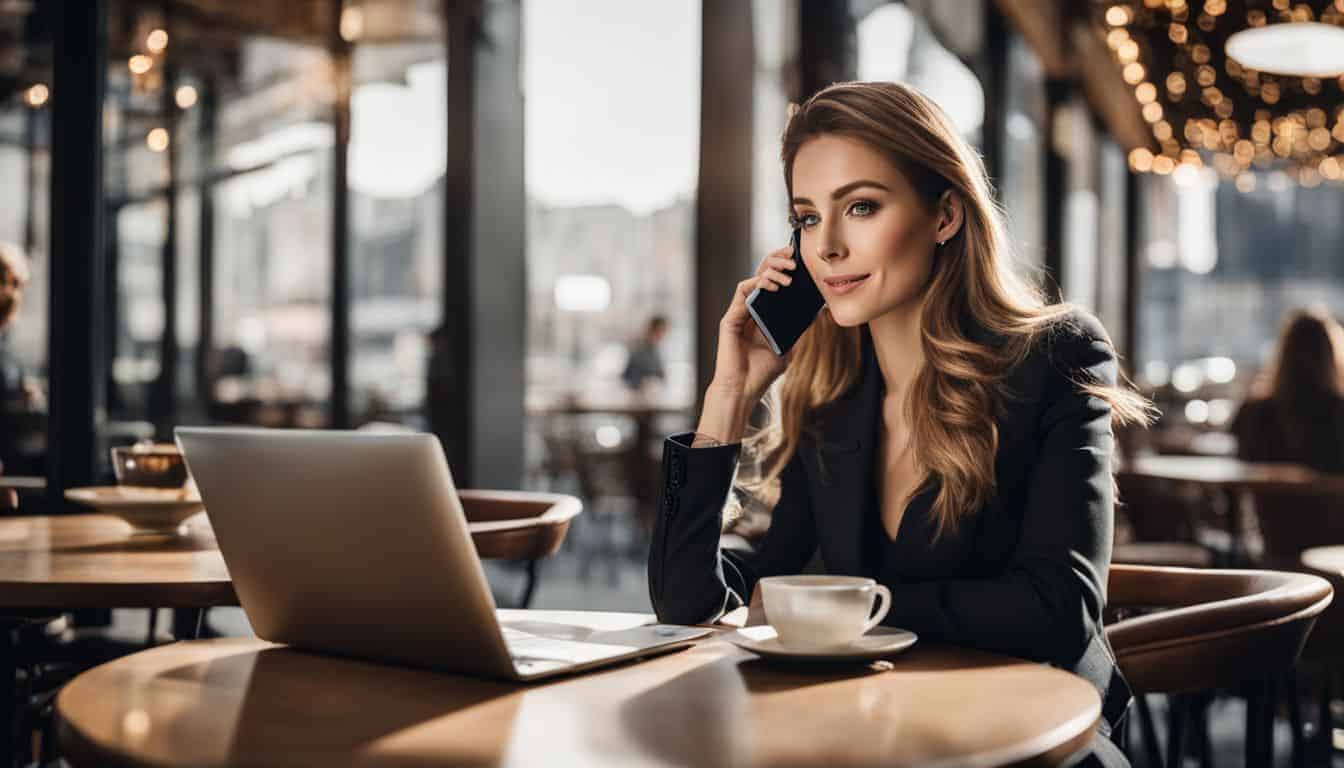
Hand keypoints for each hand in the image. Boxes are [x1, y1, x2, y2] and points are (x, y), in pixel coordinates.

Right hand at [696, 245, 798, 441]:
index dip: (783, 267)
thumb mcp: (788, 348)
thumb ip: (797, 329)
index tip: (799, 259)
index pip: (772, 283)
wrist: (743, 391)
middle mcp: (749, 310)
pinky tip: (773, 285)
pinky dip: (757, 283)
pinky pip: (742, 291)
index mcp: (762, 315)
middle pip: (762, 275)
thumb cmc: (761, 373)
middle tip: (794, 254)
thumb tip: (817, 312)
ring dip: (771, 270)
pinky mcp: (730, 318)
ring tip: (789, 271)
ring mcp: (739, 313)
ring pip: (753, 279)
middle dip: (777, 260)